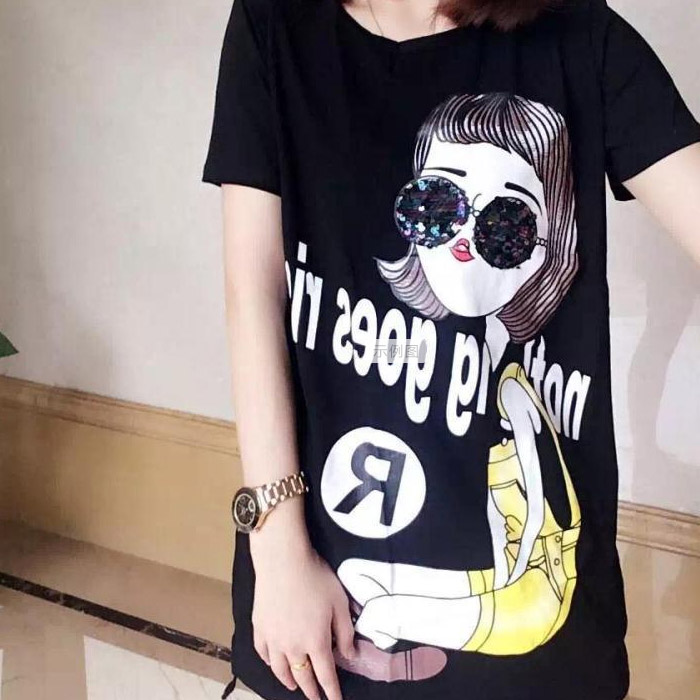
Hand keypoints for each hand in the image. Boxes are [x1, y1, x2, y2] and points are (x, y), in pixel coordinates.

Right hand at [250, 520, 356, 699]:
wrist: (282, 560)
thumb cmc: (315, 577)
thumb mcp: (339, 602)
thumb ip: (346, 632)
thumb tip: (350, 655)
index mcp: (316, 641)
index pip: (326, 675)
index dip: (332, 692)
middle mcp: (293, 646)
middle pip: (302, 676)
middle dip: (311, 690)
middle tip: (316, 698)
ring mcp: (273, 638)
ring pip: (280, 669)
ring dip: (289, 681)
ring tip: (294, 686)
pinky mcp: (258, 627)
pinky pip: (263, 653)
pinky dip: (269, 662)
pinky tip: (272, 662)